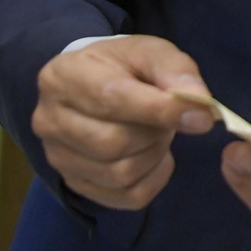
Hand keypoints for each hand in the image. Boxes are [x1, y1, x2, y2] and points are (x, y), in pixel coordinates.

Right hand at [32, 35, 214, 209]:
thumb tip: (201, 107)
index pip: (112, 99)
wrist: (91, 84)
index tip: (201, 117)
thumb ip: (176, 72)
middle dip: (155, 132)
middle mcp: (49, 120)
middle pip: (113, 142)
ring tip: (157, 132)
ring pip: (120, 174)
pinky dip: (154, 179)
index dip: (159, 110)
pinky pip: (126, 197)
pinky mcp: (74, 183)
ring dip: (154, 154)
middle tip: (170, 118)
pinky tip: (154, 156)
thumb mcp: (151, 53)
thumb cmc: (123, 66)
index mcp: (65, 76)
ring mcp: (57, 157)